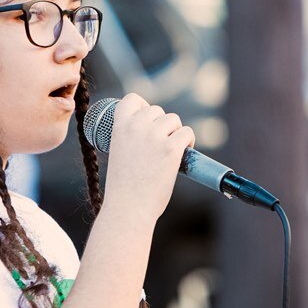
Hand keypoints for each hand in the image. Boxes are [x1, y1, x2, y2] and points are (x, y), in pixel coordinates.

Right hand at [100, 93, 196, 222]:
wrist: (128, 208)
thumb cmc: (124, 187)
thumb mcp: (119, 154)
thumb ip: (132, 139)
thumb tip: (155, 132)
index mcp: (118, 127)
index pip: (132, 99)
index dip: (143, 107)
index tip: (148, 121)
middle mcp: (136, 127)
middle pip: (157, 110)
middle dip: (163, 125)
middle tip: (161, 145)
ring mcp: (154, 136)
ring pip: (174, 119)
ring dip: (176, 132)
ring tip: (173, 150)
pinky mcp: (170, 149)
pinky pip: (187, 132)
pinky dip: (189, 141)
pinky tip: (184, 152)